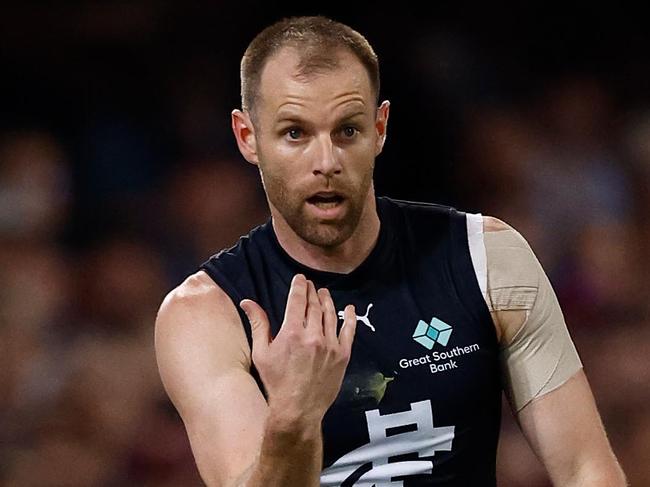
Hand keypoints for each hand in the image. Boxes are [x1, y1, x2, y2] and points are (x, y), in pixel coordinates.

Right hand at [240, 274, 356, 425]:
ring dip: (327, 301)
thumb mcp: (261, 353)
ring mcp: (330, 345)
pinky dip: (350, 317)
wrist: (297, 409)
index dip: (299, 286)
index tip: (300, 278)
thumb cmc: (276, 382)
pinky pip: (349, 331)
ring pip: (330, 315)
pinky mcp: (342, 355)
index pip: (297, 300)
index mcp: (292, 332)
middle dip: (312, 292)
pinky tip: (349, 309)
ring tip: (323, 293)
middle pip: (314, 305)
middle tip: (310, 285)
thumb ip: (258, 324)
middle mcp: (313, 335)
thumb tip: (247, 302)